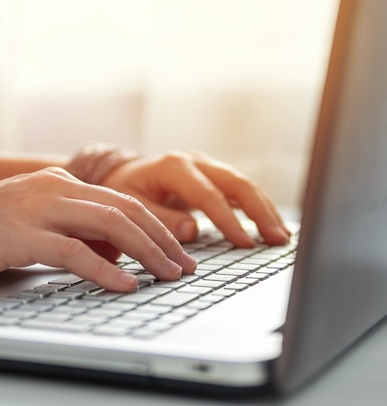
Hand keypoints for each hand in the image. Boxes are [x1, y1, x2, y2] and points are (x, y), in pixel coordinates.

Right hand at [0, 168, 196, 290]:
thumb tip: (113, 255)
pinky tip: (125, 285)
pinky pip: (73, 251)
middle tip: (186, 267)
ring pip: (109, 224)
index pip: (121, 201)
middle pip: (125, 210)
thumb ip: (70, 232)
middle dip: (163, 240)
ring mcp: (36, 207)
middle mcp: (53, 187)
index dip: (157, 226)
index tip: (180, 250)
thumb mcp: (31, 224)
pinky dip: (104, 270)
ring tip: (170, 276)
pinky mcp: (18, 233)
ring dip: (147, 253)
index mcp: (58, 183)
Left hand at [101, 150, 289, 246]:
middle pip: (237, 183)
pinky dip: (258, 207)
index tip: (245, 244)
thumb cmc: (124, 191)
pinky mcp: (213, 176)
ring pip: (244, 185)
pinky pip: (240, 190)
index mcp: (174, 167)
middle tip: (277, 239)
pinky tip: (272, 226)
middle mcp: (194, 161)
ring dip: (265, 210)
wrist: (122, 175)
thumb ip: (160, 218)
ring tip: (282, 236)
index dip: (228, 220)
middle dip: (260, 211)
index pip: (209, 195)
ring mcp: (206, 166)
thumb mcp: (131, 205)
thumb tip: (191, 231)